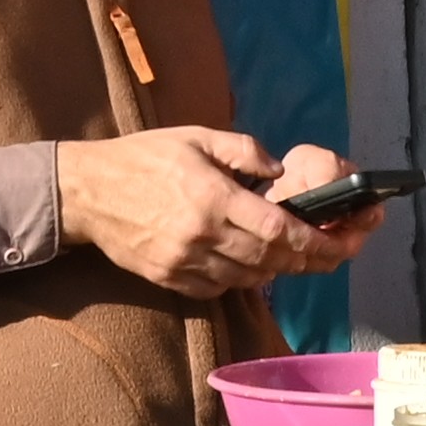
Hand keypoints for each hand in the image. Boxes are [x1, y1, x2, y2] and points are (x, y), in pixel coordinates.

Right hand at [58, 129, 369, 297]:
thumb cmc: (143, 158)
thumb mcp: (196, 137)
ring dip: (276, 270)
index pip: (278, 230)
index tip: (340, 243)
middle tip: (331, 254)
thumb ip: (244, 151)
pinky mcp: (168, 279)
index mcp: (213, 197)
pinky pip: (217, 288)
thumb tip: (279, 172)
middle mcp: (202, 235)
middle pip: (270, 260)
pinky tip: (250, 264)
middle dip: (308, 260)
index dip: (315, 242)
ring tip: (294, 257)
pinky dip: (241, 280)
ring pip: (247, 278)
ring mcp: (184, 262)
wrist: (86, 191)